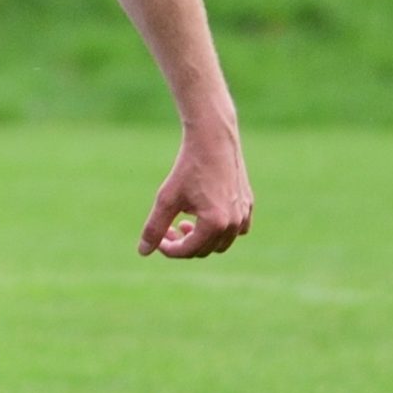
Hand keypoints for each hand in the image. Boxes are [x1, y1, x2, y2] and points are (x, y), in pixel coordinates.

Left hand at [139, 123, 252, 257]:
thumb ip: (155, 228)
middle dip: (184, 244)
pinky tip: (204, 214)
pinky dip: (219, 229)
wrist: (213, 140)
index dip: (169, 249)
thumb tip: (143, 252)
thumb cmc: (188, 169)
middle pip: (205, 250)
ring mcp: (244, 214)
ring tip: (186, 221)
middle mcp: (235, 223)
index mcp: (215, 224)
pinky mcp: (248, 204)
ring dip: (202, 239)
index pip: (188, 251)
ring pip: (222, 242)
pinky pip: (236, 229)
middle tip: (170, 229)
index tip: (157, 238)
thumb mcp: (166, 199)